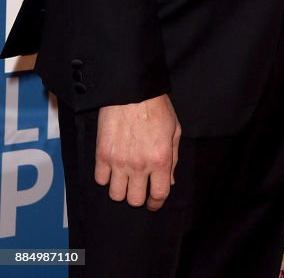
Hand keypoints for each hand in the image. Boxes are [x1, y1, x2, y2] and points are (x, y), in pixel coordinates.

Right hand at [95, 94, 180, 209]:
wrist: (131, 90)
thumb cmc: (156, 106)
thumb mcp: (174, 130)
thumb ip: (173, 158)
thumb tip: (169, 181)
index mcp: (160, 159)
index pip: (159, 194)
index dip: (156, 202)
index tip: (153, 201)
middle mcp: (140, 165)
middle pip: (135, 200)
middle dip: (138, 196)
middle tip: (138, 186)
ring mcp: (119, 161)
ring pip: (116, 195)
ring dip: (121, 188)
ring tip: (124, 177)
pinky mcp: (102, 154)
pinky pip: (100, 180)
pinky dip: (106, 177)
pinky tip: (112, 167)